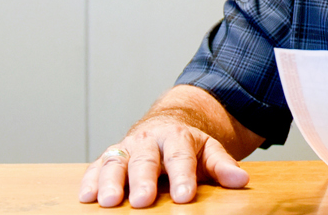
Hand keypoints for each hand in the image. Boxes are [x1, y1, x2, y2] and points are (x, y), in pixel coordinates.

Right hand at [77, 115, 249, 207]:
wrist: (166, 125)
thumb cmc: (187, 145)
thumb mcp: (208, 150)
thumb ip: (222, 165)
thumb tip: (240, 180)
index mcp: (176, 137)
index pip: (180, 157)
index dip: (182, 177)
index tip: (184, 197)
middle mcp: (148, 140)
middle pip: (145, 160)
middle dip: (143, 181)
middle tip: (143, 200)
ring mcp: (126, 147)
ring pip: (116, 162)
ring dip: (110, 182)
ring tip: (109, 202)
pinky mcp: (109, 156)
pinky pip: (96, 166)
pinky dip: (90, 180)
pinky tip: (86, 197)